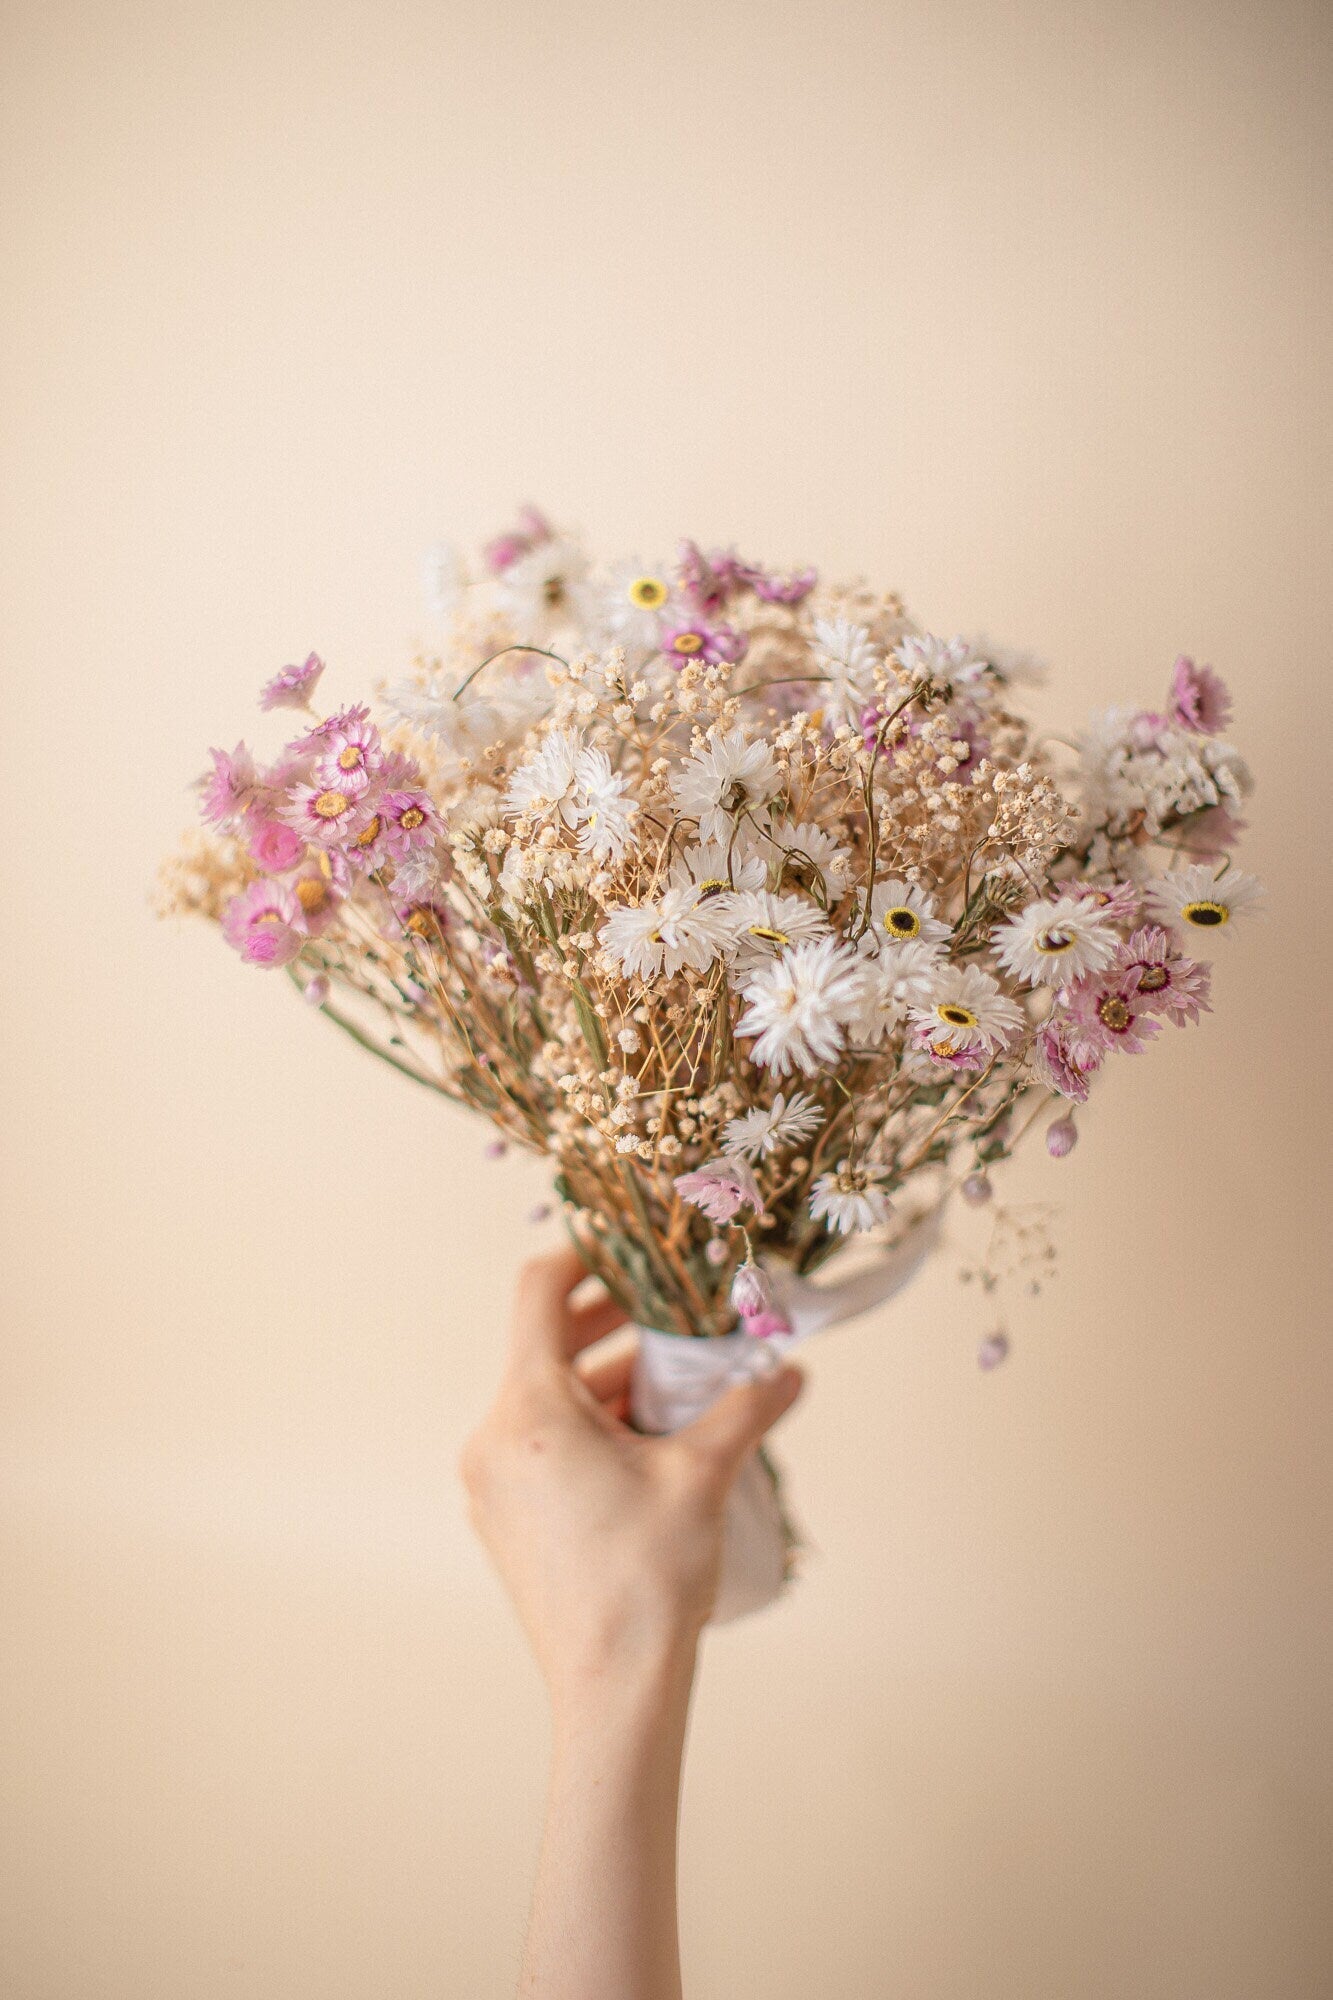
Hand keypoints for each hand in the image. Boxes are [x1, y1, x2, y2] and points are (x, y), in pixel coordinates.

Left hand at [460, 1245, 803, 1711]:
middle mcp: (495, 1438)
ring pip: (546, 1399)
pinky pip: (541, 1445)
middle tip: (668, 1315)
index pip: (537, 1293)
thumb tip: (791, 1374)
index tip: (629, 1250)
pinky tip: (649, 1443)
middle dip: (609, 1324)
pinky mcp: (505, 1519)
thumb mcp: (703, 1476)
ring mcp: (492, 1484)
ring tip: (675, 1385)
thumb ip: (746, 1408)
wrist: (612, 1690)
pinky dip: (589, 1427)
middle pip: (542, 1346)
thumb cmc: (649, 1580)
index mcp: (528, 1411)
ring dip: (606, 1381)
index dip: (583, 1256)